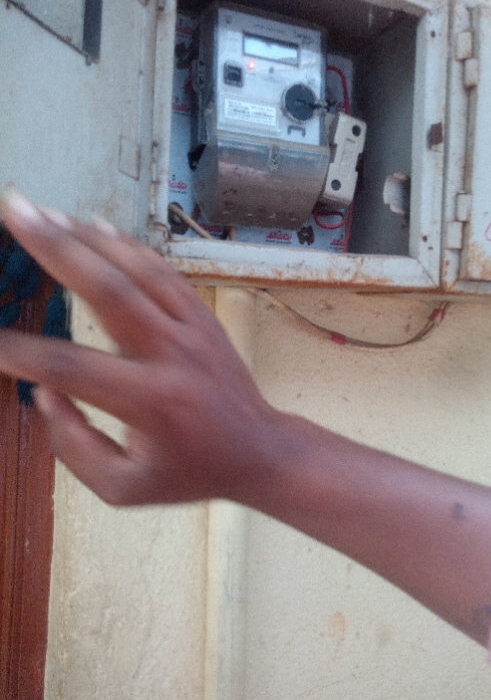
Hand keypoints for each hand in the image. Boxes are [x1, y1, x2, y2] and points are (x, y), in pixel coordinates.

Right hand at [0, 192, 278, 504]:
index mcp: (151, 401)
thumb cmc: (187, 473)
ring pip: (138, 270)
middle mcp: (173, 355)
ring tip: (45, 213)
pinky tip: (97, 227)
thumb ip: (74, 445)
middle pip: (109, 291)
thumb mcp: (123, 487)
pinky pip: (164, 272)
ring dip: (88, 237)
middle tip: (17, 213)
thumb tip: (45, 391)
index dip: (21, 352)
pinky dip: (129, 246)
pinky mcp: (204, 317)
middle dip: (57, 248)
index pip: (71, 367)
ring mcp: (193, 329)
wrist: (258, 452)